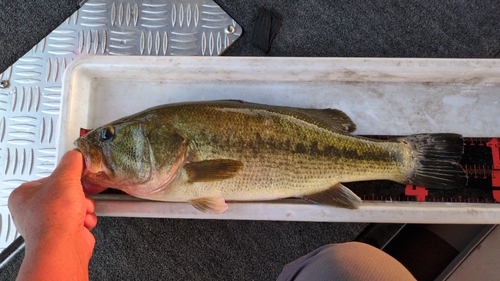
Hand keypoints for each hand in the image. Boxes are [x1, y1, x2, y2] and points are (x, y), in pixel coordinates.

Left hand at [8, 150, 96, 280]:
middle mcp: (33, 211)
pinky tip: (83, 221)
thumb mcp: (65, 177)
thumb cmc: (54, 218)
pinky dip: (87, 219)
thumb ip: (72, 162)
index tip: (75, 175)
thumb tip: (77, 155)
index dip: (66, 177)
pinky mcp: (64, 234)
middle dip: (79, 194)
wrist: (63, 246)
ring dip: (85, 206)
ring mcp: (49, 224)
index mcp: (24, 196)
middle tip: (79, 195)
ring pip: (76, 205)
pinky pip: (81, 219)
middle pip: (66, 192)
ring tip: (81, 211)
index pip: (49, 177)